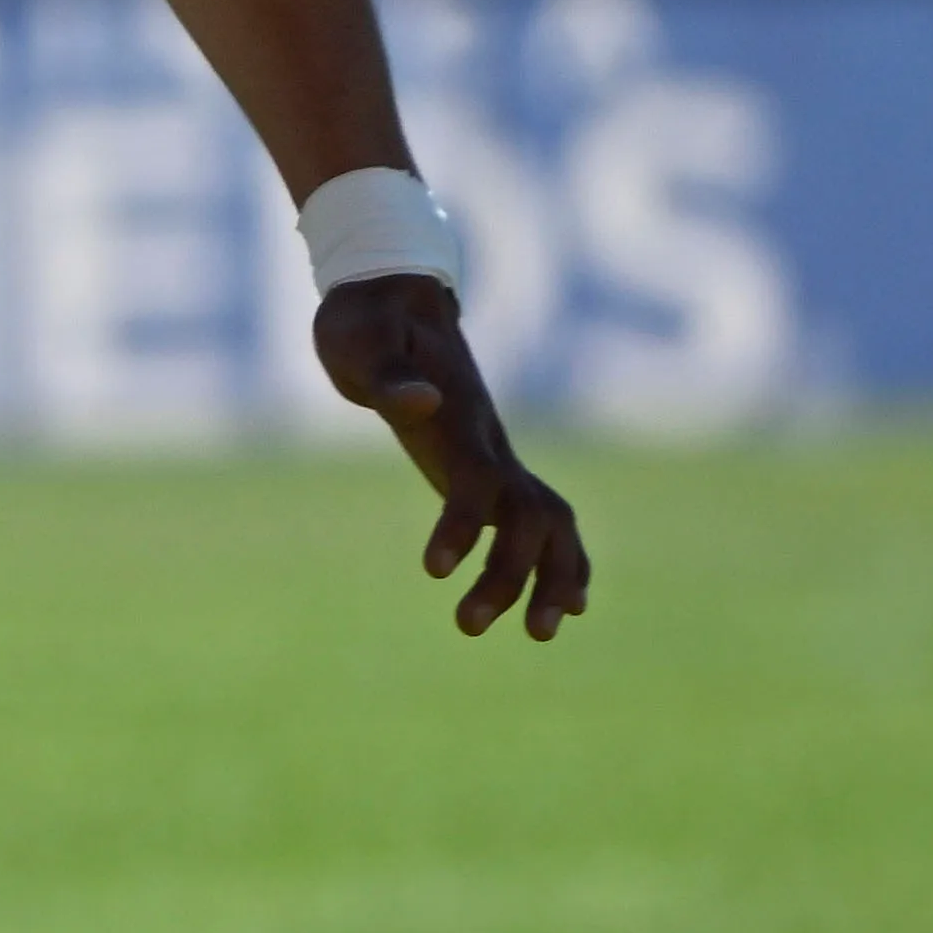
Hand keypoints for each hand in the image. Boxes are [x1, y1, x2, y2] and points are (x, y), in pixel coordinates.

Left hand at [316, 278, 591, 640]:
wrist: (394, 298)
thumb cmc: (369, 326)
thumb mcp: (363, 343)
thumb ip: (391, 377)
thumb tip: (421, 401)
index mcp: (457, 422)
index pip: (474, 482)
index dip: (461, 526)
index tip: (435, 571)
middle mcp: (490, 443)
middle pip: (528, 516)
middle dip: (511, 575)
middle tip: (467, 628)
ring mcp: (498, 455)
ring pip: (551, 523)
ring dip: (552, 579)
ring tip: (540, 635)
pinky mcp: (491, 467)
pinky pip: (544, 520)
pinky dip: (563, 562)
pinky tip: (569, 605)